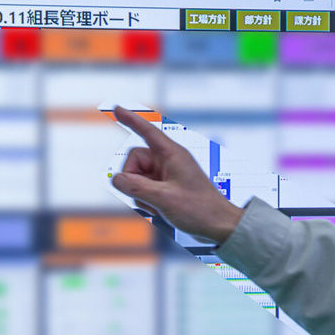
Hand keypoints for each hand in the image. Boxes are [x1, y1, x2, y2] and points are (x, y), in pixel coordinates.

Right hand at [110, 107, 243, 244]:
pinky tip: (156, 210)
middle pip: (134, 160)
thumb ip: (136, 187)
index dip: (131, 119)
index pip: (147, 131)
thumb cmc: (199, 209)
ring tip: (156, 207)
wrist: (218, 225)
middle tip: (146, 199)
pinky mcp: (165, 187)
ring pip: (137, 177)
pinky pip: (144, 187)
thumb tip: (116, 179)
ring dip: (139, 194)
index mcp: (172, 154)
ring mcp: (166, 174)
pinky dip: (145, 199)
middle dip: (133, 180)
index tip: (117, 108)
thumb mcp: (164, 199)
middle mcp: (168, 160)